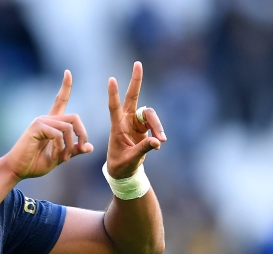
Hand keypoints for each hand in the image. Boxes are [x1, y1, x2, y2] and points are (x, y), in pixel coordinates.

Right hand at [3, 70, 93, 179]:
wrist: (17, 170)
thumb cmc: (35, 164)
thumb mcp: (60, 157)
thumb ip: (73, 150)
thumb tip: (90, 147)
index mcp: (52, 124)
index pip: (60, 100)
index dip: (65, 87)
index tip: (67, 72)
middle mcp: (46, 119)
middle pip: (74, 117)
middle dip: (82, 133)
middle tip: (80, 148)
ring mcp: (41, 122)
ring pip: (68, 128)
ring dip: (70, 145)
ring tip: (64, 158)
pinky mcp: (36, 127)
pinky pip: (58, 134)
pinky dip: (60, 147)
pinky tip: (56, 156)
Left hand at [106, 61, 165, 178]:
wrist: (124, 171)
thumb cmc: (121, 165)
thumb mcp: (130, 159)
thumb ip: (143, 149)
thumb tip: (157, 141)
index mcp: (116, 127)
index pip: (114, 107)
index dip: (113, 94)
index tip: (111, 79)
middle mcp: (125, 121)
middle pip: (133, 97)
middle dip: (136, 81)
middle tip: (137, 64)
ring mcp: (135, 123)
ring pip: (149, 113)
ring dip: (157, 125)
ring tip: (161, 141)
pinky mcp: (144, 127)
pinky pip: (155, 123)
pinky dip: (159, 131)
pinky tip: (160, 142)